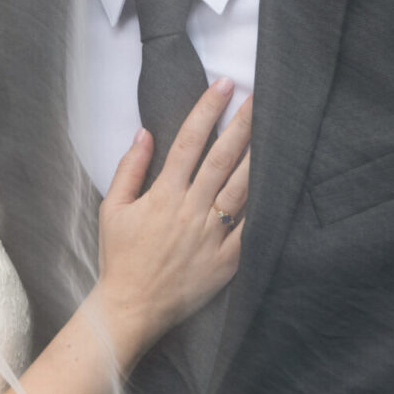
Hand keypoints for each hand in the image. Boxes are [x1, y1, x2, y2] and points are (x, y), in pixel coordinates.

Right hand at [95, 79, 251, 353]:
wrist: (132, 307)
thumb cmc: (120, 257)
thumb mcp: (113, 209)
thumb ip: (129, 168)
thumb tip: (144, 133)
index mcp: (164, 194)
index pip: (190, 141)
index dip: (207, 110)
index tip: (224, 85)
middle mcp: (191, 209)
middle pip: (223, 157)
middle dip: (243, 123)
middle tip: (261, 96)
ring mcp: (212, 235)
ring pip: (243, 187)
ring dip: (260, 156)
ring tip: (276, 130)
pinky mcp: (228, 259)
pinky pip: (252, 228)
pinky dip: (266, 206)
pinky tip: (280, 184)